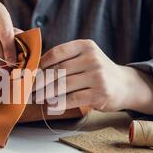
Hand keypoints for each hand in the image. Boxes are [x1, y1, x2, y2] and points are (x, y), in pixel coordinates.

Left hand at [34, 39, 152, 115]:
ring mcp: (97, 76)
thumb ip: (64, 61)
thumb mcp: (84, 58)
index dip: (40, 64)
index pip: (56, 53)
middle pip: (58, 71)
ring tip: (35, 98)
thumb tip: (35, 71)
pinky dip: (59, 104)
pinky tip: (50, 106)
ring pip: (63, 86)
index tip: (29, 74)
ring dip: (46, 94)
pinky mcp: (99, 94)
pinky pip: (73, 99)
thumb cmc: (96, 72)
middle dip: (40, 82)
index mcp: (85, 46)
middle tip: (28, 89)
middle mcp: (92, 59)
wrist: (125, 85)